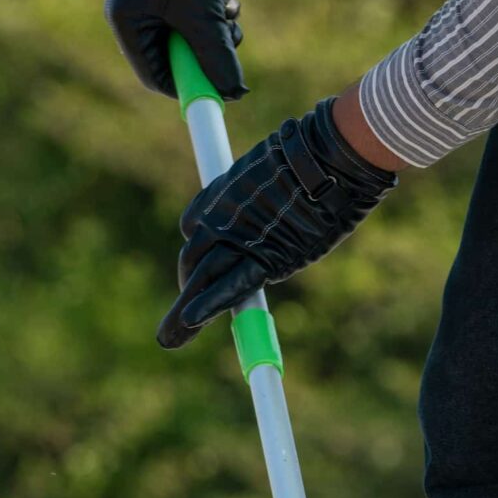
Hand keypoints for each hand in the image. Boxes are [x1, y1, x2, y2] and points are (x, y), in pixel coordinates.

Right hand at [106, 0, 246, 100]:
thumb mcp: (204, 13)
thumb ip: (217, 57)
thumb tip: (233, 94)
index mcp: (126, 19)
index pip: (153, 75)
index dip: (185, 87)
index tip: (216, 95)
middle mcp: (136, 13)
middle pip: (175, 60)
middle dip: (206, 56)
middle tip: (229, 48)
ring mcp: (156, 4)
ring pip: (193, 43)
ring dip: (217, 37)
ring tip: (227, 14)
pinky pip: (198, 23)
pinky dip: (217, 20)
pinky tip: (226, 0)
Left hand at [158, 98, 397, 348]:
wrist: (328, 158)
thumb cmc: (314, 157)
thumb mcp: (278, 166)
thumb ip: (265, 186)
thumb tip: (283, 189)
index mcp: (223, 192)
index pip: (193, 226)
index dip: (198, 251)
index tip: (197, 271)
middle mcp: (222, 217)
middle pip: (194, 259)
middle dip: (186, 289)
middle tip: (172, 326)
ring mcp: (238, 237)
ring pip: (201, 277)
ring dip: (184, 314)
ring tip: (169, 339)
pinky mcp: (263, 257)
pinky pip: (231, 286)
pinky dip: (210, 304)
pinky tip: (192, 320)